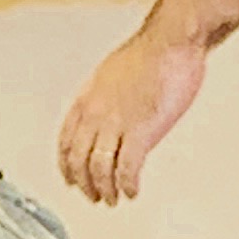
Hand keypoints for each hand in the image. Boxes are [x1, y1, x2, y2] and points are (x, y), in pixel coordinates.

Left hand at [58, 30, 206, 206]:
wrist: (173, 40)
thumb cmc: (152, 52)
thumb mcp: (112, 74)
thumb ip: (105, 99)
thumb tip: (108, 116)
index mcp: (87, 99)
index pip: (66, 143)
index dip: (67, 167)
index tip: (71, 180)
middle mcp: (96, 114)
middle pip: (79, 162)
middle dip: (85, 185)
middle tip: (95, 196)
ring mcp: (117, 123)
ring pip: (99, 171)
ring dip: (106, 190)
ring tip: (114, 199)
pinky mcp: (141, 131)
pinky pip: (127, 169)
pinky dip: (127, 185)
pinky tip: (132, 191)